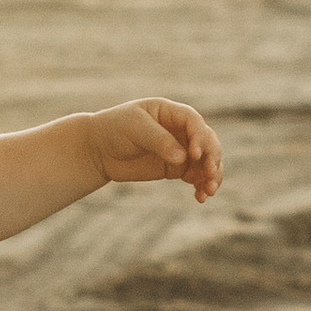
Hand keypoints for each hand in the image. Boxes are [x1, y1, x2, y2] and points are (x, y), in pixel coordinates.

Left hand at [86, 98, 223, 201]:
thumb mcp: (134, 128)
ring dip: (212, 175)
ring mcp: (180, 149)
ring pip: (206, 161)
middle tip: (210, 174)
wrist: (98, 149)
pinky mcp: (176, 168)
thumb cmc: (114, 129)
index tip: (194, 154)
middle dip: (212, 158)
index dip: (199, 137)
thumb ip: (158, 141)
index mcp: (171, 112)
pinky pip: (196, 177)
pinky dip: (201, 186)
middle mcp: (180, 130)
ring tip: (210, 191)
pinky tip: (201, 197)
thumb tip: (183, 158)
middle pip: (207, 141)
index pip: (194, 122)